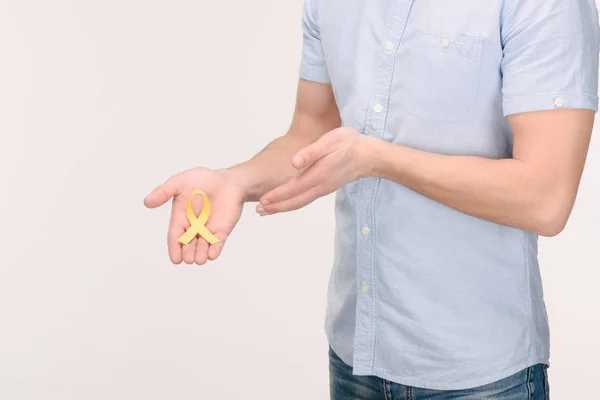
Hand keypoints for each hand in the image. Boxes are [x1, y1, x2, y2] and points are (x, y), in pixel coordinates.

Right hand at [144, 167, 245, 264]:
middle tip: (188, 258)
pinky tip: (212, 255)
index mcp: (180, 218)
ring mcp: (208, 230)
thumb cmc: (202, 179)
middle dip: (188, 254)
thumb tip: (147, 202)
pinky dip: (215, 250)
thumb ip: (164, 192)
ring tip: (199, 259)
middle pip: (188, 246)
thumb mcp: (180, 182)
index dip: (174, 249)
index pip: (175, 237)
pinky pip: (217, 243)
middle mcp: (193, 227)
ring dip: (200, 255)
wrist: (227, 180)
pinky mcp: (222, 231)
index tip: (175, 259)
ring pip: (202, 248)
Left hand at [257, 127, 372, 214]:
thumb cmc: (349, 144)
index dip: (277, 196)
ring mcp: (324, 189)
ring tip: (267, 210)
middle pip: (295, 201)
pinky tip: (285, 202)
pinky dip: (293, 203)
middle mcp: (321, 186)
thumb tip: (294, 162)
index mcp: (319, 174)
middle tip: (258, 210)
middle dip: (276, 207)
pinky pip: (306, 199)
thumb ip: (311, 152)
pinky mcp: (326, 188)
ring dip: (283, 207)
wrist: (369, 156)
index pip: (294, 188)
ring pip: (300, 202)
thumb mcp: (330, 141)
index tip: (262, 201)